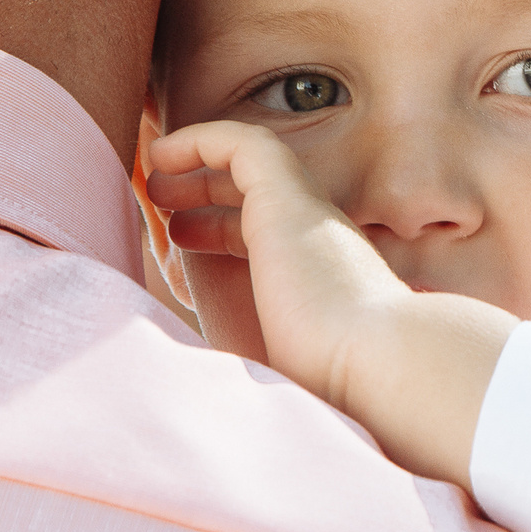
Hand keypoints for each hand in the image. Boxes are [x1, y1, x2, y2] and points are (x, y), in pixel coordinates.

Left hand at [145, 121, 515, 488]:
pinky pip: (241, 144)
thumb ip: (239, 352)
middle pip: (256, 196)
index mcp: (318, 277)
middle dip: (207, 192)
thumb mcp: (271, 368)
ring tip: (155, 174)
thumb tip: (192, 357)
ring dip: (201, 163)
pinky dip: (200, 140)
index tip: (181, 239)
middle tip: (164, 200)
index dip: (219, 230)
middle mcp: (317, 238)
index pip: (266, 236)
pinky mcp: (289, 197)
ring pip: (250, 162)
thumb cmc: (326, 390)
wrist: (376, 366)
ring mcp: (307, 214)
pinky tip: (161, 156)